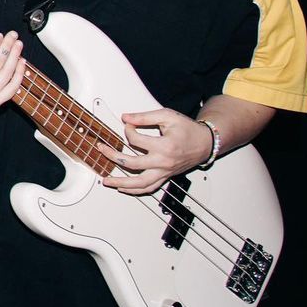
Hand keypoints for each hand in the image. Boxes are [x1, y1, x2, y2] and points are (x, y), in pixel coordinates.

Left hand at [99, 109, 213, 195]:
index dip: (128, 130)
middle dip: (113, 156)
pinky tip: (124, 189)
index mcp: (164, 146)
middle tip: (101, 149)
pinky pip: (150, 188)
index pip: (136, 140)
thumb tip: (125, 117)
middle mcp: (163, 162)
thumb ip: (144, 117)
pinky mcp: (166, 177)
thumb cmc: (188, 129)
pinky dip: (136, 190)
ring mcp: (165, 172)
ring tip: (106, 181)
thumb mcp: (167, 116)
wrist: (205, 143)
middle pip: (132, 164)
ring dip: (121, 183)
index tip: (128, 124)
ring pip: (140, 183)